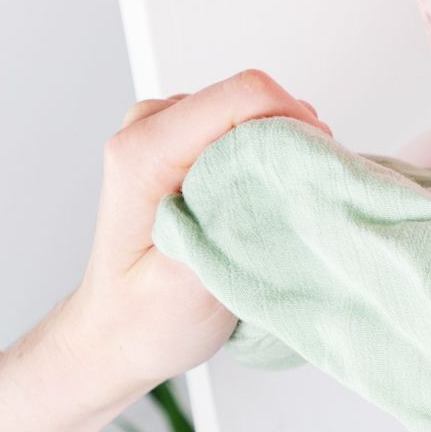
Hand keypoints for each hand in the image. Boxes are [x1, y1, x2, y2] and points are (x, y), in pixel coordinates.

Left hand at [0, 72, 327, 431]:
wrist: (114, 335)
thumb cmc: (143, 320)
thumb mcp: (185, 287)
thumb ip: (227, 225)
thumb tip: (279, 183)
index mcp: (142, 153)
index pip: (243, 96)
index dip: (297, 125)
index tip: (315, 174)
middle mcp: (147, 127)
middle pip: (251, 98)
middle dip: (292, 141)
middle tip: (299, 203)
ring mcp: (164, 131)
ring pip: (252, 110)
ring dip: (281, 153)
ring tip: (277, 210)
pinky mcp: (182, 143)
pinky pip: (244, 127)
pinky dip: (267, 159)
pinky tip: (262, 202)